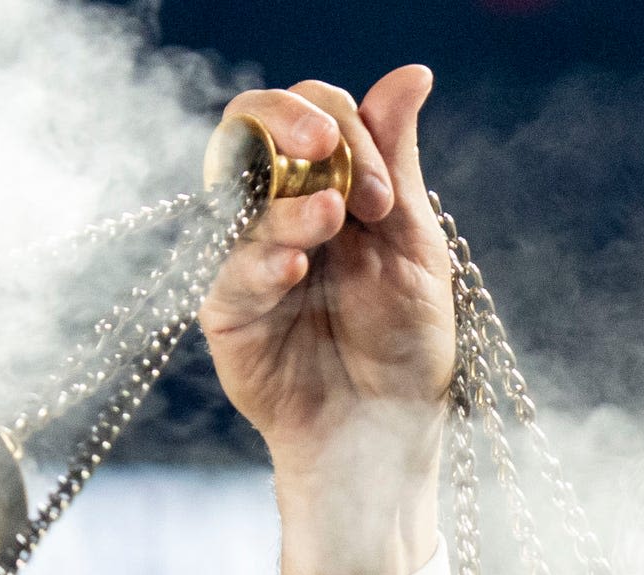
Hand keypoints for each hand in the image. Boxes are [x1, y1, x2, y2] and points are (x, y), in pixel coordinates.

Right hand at [196, 66, 453, 574]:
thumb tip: (411, 72)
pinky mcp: (229, 311)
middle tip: (328, 148)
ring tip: (333, 221)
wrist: (386, 433)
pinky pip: (232, 272)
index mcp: (332, 184)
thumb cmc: (405, 343)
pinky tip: (297, 269)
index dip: (347, 129)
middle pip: (254, 126)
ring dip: (291, 202)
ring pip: (242, 196)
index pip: (315, 113)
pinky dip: (265, 262)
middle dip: (290, 122)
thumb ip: (398, 162)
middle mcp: (281, 208)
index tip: (385, 193)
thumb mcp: (414, 246)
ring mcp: (249, 257)